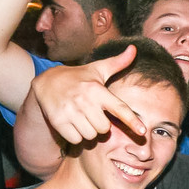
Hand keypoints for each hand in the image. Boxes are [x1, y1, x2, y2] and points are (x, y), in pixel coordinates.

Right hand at [31, 46, 145, 144]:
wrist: (46, 82)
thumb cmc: (78, 78)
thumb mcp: (97, 69)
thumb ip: (117, 63)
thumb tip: (133, 49)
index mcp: (97, 90)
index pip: (119, 108)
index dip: (132, 120)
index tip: (142, 131)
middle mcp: (85, 101)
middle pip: (104, 129)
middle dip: (100, 125)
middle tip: (92, 113)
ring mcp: (70, 111)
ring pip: (90, 136)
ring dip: (88, 130)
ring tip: (81, 117)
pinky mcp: (58, 121)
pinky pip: (76, 139)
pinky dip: (75, 135)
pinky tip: (71, 123)